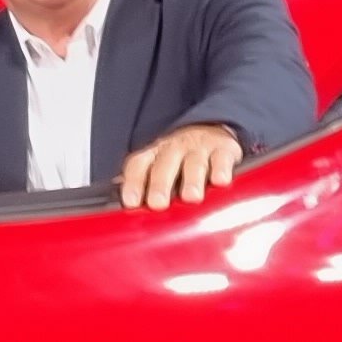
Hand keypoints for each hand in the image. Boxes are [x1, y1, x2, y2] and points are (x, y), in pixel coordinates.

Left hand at [117, 121, 241, 208]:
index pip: (138, 165)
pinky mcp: (224, 149)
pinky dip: (221, 169)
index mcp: (154, 155)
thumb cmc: (179, 157)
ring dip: (191, 180)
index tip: (130, 202)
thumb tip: (118, 212)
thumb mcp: (157, 166)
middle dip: (160, 184)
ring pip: (194, 163)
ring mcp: (199, 148)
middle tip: (158, 203)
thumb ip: (141, 186)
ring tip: (190, 197)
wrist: (210, 129)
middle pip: (164, 165)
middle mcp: (174, 149)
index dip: (133, 183)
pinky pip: (222, 158)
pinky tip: (220, 181)